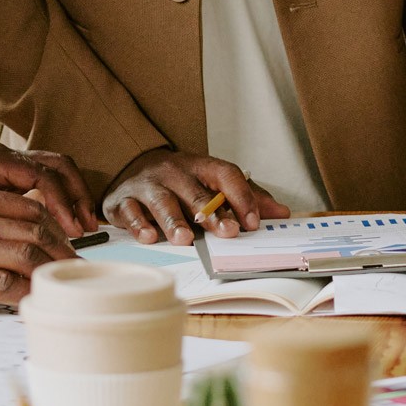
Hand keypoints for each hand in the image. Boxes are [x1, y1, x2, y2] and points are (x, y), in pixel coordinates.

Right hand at [0, 184, 75, 311]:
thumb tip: (17, 220)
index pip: (26, 207)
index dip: (54, 223)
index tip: (68, 239)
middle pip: (32, 231)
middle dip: (61, 250)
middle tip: (76, 266)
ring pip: (23, 257)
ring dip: (49, 272)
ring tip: (61, 284)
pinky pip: (2, 286)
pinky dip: (24, 293)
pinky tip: (33, 300)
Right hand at [103, 148, 288, 243]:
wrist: (132, 167)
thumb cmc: (181, 181)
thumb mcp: (213, 183)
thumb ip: (246, 197)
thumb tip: (281, 213)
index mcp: (200, 166)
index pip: (225, 174)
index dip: (241, 197)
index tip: (253, 222)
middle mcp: (173, 171)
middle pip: (195, 191)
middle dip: (211, 213)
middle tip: (227, 232)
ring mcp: (147, 185)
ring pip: (162, 201)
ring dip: (174, 220)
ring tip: (186, 238)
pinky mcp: (123, 200)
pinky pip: (130, 211)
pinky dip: (139, 225)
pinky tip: (149, 238)